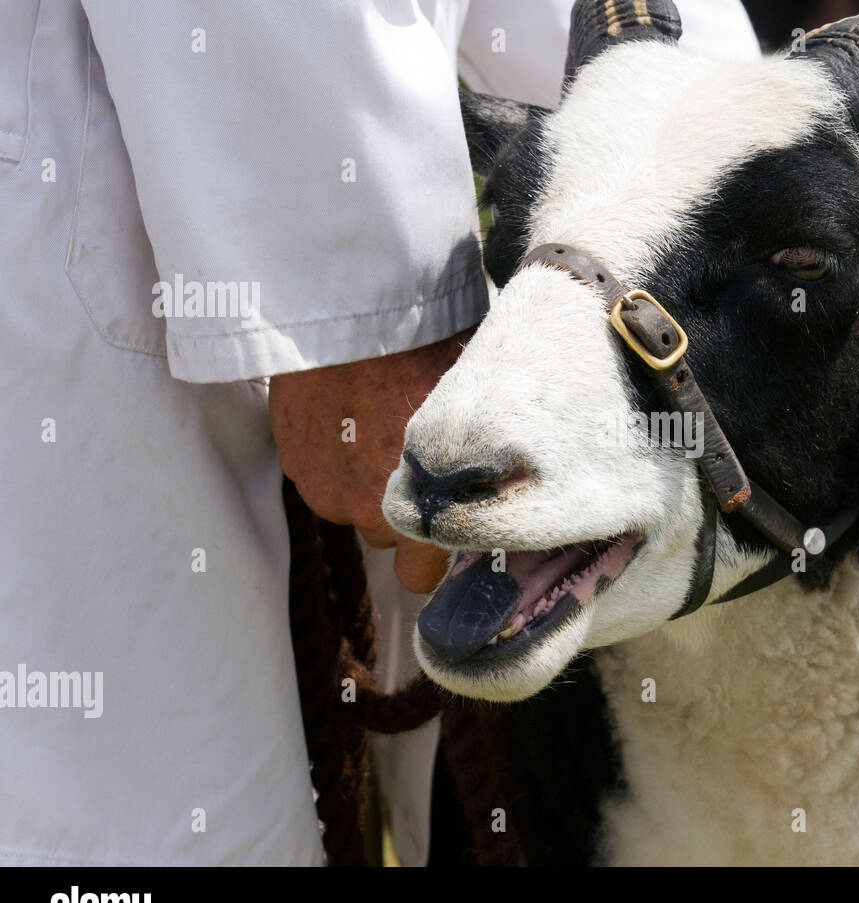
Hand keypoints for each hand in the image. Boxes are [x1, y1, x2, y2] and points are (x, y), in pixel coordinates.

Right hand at [269, 331, 471, 592]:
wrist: (359, 306)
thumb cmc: (433, 350)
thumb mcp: (476, 411)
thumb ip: (476, 462)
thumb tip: (496, 478)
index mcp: (427, 509)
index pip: (419, 575)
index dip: (431, 552)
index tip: (443, 525)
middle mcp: (372, 513)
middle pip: (386, 538)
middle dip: (397, 510)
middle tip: (411, 456)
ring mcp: (327, 490)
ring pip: (349, 508)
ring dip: (359, 483)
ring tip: (375, 427)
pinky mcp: (295, 462)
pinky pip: (320, 476)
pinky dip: (330, 455)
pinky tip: (346, 414)